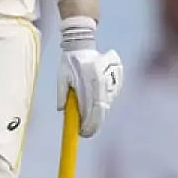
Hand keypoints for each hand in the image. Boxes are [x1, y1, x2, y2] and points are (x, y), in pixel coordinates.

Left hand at [56, 18, 122, 136]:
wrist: (82, 44)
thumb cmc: (68, 62)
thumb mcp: (61, 78)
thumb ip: (62, 94)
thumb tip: (63, 112)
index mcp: (88, 78)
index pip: (91, 106)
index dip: (89, 122)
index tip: (83, 133)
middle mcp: (101, 79)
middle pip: (101, 108)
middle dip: (94, 123)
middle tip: (87, 133)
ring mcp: (110, 78)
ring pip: (106, 103)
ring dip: (98, 114)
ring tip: (88, 119)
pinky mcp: (116, 77)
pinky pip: (110, 96)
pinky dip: (102, 104)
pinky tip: (94, 105)